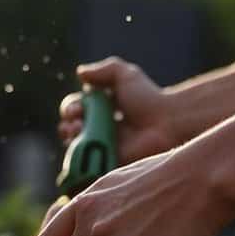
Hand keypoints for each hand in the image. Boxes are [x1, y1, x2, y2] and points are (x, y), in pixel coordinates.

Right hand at [58, 57, 177, 164]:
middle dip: (67, 124)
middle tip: (76, 122)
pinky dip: (79, 157)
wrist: (167, 122)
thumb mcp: (125, 75)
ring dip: (70, 138)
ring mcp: (104, 146)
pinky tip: (84, 147)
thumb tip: (80, 73)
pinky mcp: (109, 163)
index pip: (75, 108)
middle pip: (70, 127)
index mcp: (102, 108)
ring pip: (75, 147)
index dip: (71, 107)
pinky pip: (86, 165)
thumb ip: (103, 69)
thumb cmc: (149, 98)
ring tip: (77, 132)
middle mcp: (101, 127)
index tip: (77, 108)